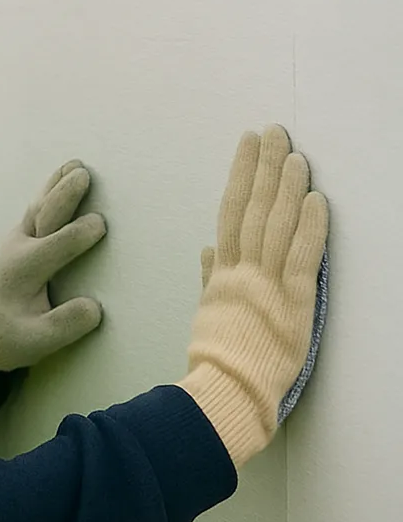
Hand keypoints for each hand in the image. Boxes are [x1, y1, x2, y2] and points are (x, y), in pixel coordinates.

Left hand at [0, 160, 107, 370]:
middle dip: (62, 196)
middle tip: (82, 175)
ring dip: (57, 185)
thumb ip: (64, 326)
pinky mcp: (25, 235)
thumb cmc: (17, 336)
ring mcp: (19, 239)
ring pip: (39, 207)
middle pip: (43, 218)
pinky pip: (40, 208)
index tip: (100, 224)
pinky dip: (53, 190)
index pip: (54, 248)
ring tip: (75, 165)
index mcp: (22, 273)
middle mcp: (18, 249)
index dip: (76, 235)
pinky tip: (67, 173)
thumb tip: (93, 307)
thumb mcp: (38, 343)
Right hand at [179, 125, 328, 467]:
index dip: (241, 176)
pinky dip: (308, 226)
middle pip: (252, 208)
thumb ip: (210, 280)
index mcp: (222, 274)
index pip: (231, 213)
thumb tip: (207, 250)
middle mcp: (242, 271)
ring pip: (275, 225)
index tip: (248, 146)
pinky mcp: (291, 301)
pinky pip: (301, 256)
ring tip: (295, 154)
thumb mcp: (208, 314)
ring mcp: (265, 283)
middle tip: (271, 132)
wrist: (223, 389)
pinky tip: (314, 199)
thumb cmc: (217, 359)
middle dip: (263, 167)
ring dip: (286, 187)